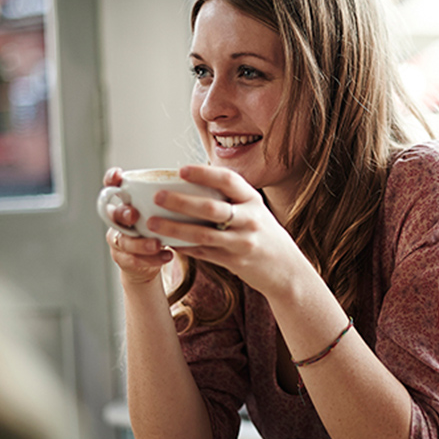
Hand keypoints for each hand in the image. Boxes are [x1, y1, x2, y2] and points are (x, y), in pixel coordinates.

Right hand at [103, 167, 172, 284]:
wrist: (151, 260)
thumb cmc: (160, 228)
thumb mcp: (165, 211)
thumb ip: (171, 200)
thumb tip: (199, 182)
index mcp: (126, 202)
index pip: (112, 186)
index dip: (111, 179)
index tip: (119, 175)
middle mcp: (118, 220)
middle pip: (113, 213)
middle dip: (123, 213)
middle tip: (135, 215)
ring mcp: (118, 239)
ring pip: (123, 240)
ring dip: (140, 242)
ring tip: (157, 244)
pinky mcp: (123, 258)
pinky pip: (133, 259)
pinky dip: (151, 259)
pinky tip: (167, 256)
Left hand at [145, 165, 316, 298]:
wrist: (286, 268)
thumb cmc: (263, 233)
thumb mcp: (254, 210)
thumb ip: (231, 198)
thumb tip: (192, 181)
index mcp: (253, 200)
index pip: (228, 180)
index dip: (204, 173)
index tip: (180, 169)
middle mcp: (250, 219)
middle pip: (211, 208)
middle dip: (181, 201)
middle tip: (157, 196)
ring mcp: (242, 242)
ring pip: (202, 234)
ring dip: (174, 228)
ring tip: (152, 223)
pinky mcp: (234, 262)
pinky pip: (203, 253)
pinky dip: (183, 247)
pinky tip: (167, 242)